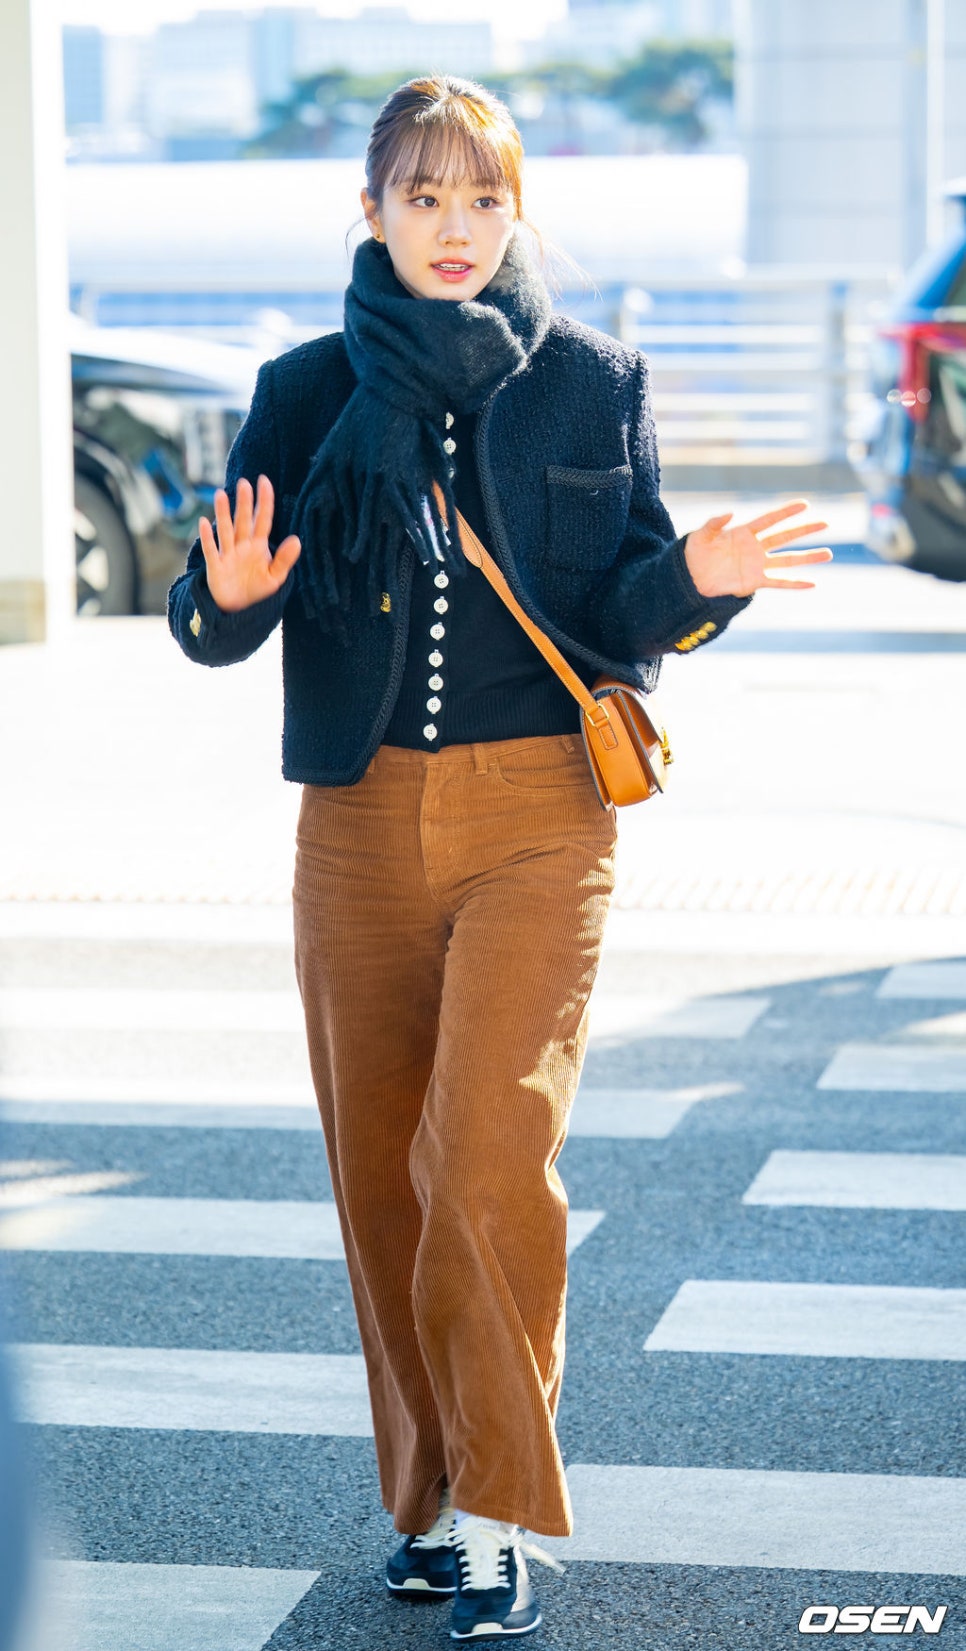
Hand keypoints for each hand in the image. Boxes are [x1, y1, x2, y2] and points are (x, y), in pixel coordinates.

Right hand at [198, 474, 300, 611]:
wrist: (238, 609)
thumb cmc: (256, 590)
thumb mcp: (275, 577)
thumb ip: (284, 559)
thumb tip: (297, 540)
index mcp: (258, 546)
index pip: (262, 520)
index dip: (264, 501)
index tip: (264, 481)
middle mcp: (242, 546)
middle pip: (243, 521)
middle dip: (244, 503)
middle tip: (244, 483)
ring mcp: (228, 554)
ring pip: (226, 530)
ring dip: (223, 514)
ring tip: (221, 494)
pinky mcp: (216, 566)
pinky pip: (211, 550)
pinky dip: (207, 537)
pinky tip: (205, 522)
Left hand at [682, 500, 832, 597]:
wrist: (690, 579)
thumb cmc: (693, 554)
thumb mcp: (700, 535)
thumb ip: (714, 523)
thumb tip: (730, 513)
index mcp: (743, 533)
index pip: (769, 520)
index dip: (786, 512)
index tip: (805, 504)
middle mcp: (755, 548)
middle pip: (785, 537)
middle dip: (805, 530)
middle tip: (826, 523)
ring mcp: (757, 565)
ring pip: (788, 560)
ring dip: (808, 557)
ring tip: (828, 554)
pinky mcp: (755, 582)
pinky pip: (779, 582)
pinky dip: (795, 584)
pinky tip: (812, 583)